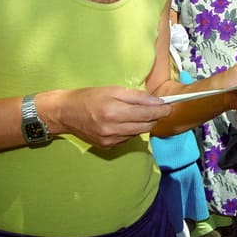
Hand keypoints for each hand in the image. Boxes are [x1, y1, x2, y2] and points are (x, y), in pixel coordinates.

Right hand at [43, 87, 171, 149]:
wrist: (66, 113)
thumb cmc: (90, 97)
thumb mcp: (114, 90)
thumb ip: (137, 97)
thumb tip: (157, 102)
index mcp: (113, 112)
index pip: (146, 114)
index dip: (161, 111)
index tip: (170, 107)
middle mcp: (112, 129)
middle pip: (145, 126)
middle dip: (155, 117)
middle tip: (159, 108)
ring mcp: (109, 140)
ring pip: (138, 133)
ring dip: (143, 123)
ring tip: (137, 112)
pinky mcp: (107, 146)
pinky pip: (128, 138)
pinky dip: (131, 130)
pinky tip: (124, 121)